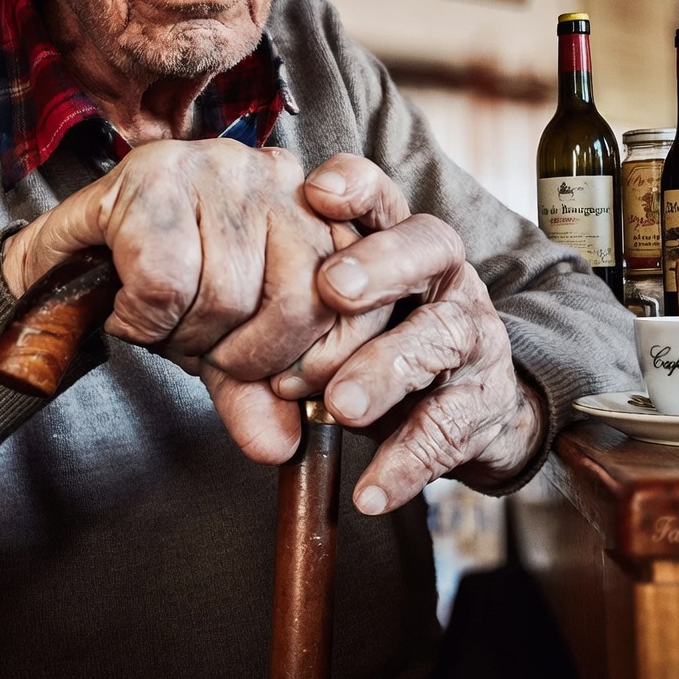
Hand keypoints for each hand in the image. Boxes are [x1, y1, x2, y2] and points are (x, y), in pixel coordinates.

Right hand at [2, 139, 347, 459]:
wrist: (61, 267)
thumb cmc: (156, 297)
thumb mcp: (223, 350)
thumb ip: (258, 394)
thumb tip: (281, 446)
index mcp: (314, 214)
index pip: (361, 296)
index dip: (328, 355)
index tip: (287, 383)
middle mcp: (277, 178)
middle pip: (299, 300)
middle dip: (245, 355)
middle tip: (203, 348)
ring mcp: (218, 167)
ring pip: (228, 294)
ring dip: (183, 336)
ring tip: (160, 322)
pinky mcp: (155, 175)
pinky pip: (166, 283)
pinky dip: (141, 319)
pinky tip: (129, 308)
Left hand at [271, 154, 547, 514]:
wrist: (468, 412)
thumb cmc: (377, 349)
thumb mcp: (330, 326)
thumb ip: (275, 328)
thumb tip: (194, 348)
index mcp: (399, 246)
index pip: (383, 198)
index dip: (357, 186)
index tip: (316, 191)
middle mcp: (444, 278)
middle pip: (428, 247)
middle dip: (381, 264)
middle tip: (334, 288)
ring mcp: (472, 336)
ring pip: (441, 336)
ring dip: (386, 369)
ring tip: (341, 405)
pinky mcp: (483, 403)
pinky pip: (449, 428)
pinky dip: (406, 462)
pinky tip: (371, 492)